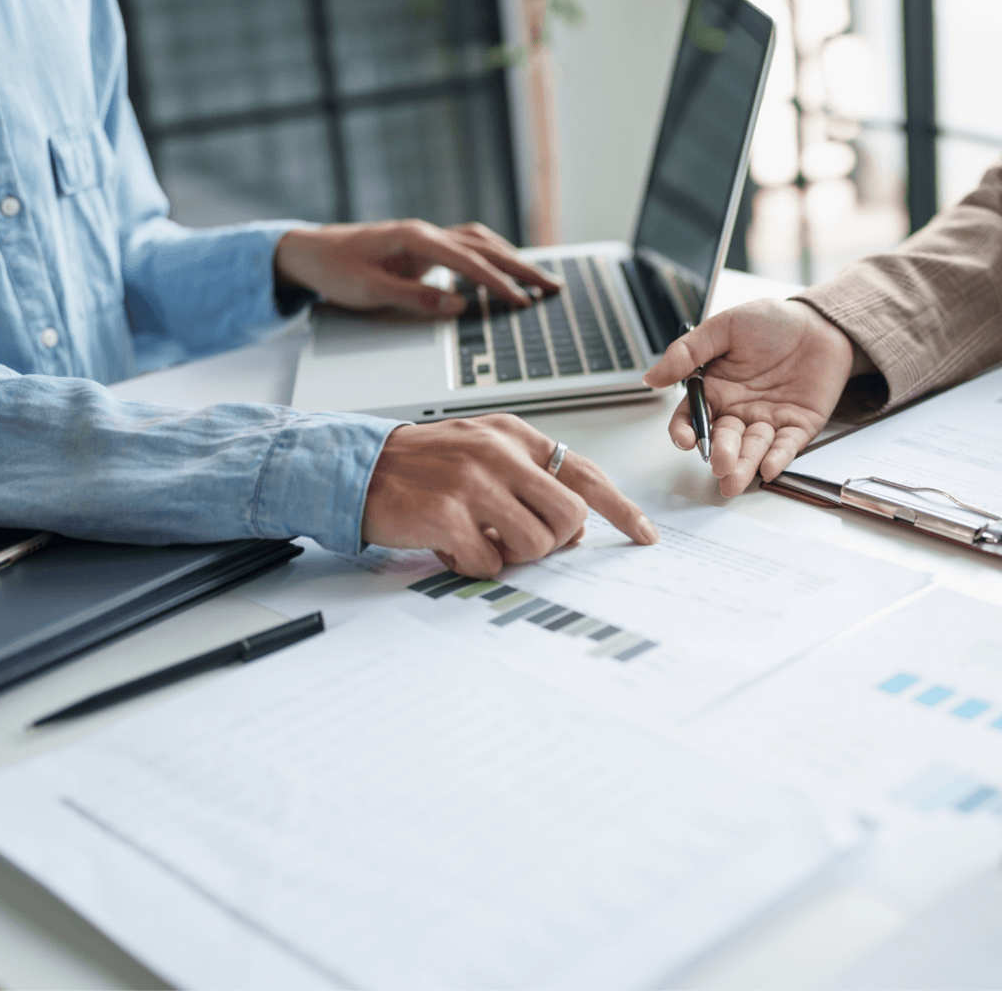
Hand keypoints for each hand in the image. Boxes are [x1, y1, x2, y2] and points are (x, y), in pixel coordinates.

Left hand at [274, 219, 560, 315]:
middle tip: (553, 287)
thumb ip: (414, 298)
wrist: (308, 252)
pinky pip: (467, 249)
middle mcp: (425, 233)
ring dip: (511, 259)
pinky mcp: (424, 248)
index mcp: (414, 238)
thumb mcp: (368, 291)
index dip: (497, 282)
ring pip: (480, 243)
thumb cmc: (334, 269)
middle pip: (484, 246)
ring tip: (539, 280)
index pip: (467, 261)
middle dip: (521, 267)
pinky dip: (492, 258)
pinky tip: (505, 271)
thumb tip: (458, 305)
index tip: (521, 300)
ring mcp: (426, 238)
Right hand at [361, 414, 657, 578]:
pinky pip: (490, 563)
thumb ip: (530, 479)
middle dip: (554, 542)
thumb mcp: (483, 453)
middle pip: (570, 517)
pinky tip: (449, 547)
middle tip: (519, 540)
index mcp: (514, 436)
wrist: (358, 467)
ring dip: (511, 555)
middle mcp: (498, 453)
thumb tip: (576, 527)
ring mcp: (473, 483)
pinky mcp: (447, 515)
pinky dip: (473, 566)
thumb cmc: (423, 467)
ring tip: (479, 539)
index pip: (586, 473)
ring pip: (536, 544)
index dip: (621, 509)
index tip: (644, 534)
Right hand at [643, 299, 867, 496]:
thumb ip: (687, 352)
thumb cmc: (771, 322)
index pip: (693, 418)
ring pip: (753, 448)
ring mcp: (768, 420)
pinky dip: (778, 458)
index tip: (686, 439)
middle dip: (721, 454)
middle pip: (724, 439)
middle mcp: (739, 410)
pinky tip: (769, 468)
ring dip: (744, 464)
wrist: (819, 321)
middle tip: (720, 463)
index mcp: (716, 390)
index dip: (686, 431)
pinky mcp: (798, 426)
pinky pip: (787, 446)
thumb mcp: (724, 327)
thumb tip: (652, 377)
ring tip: (735, 478)